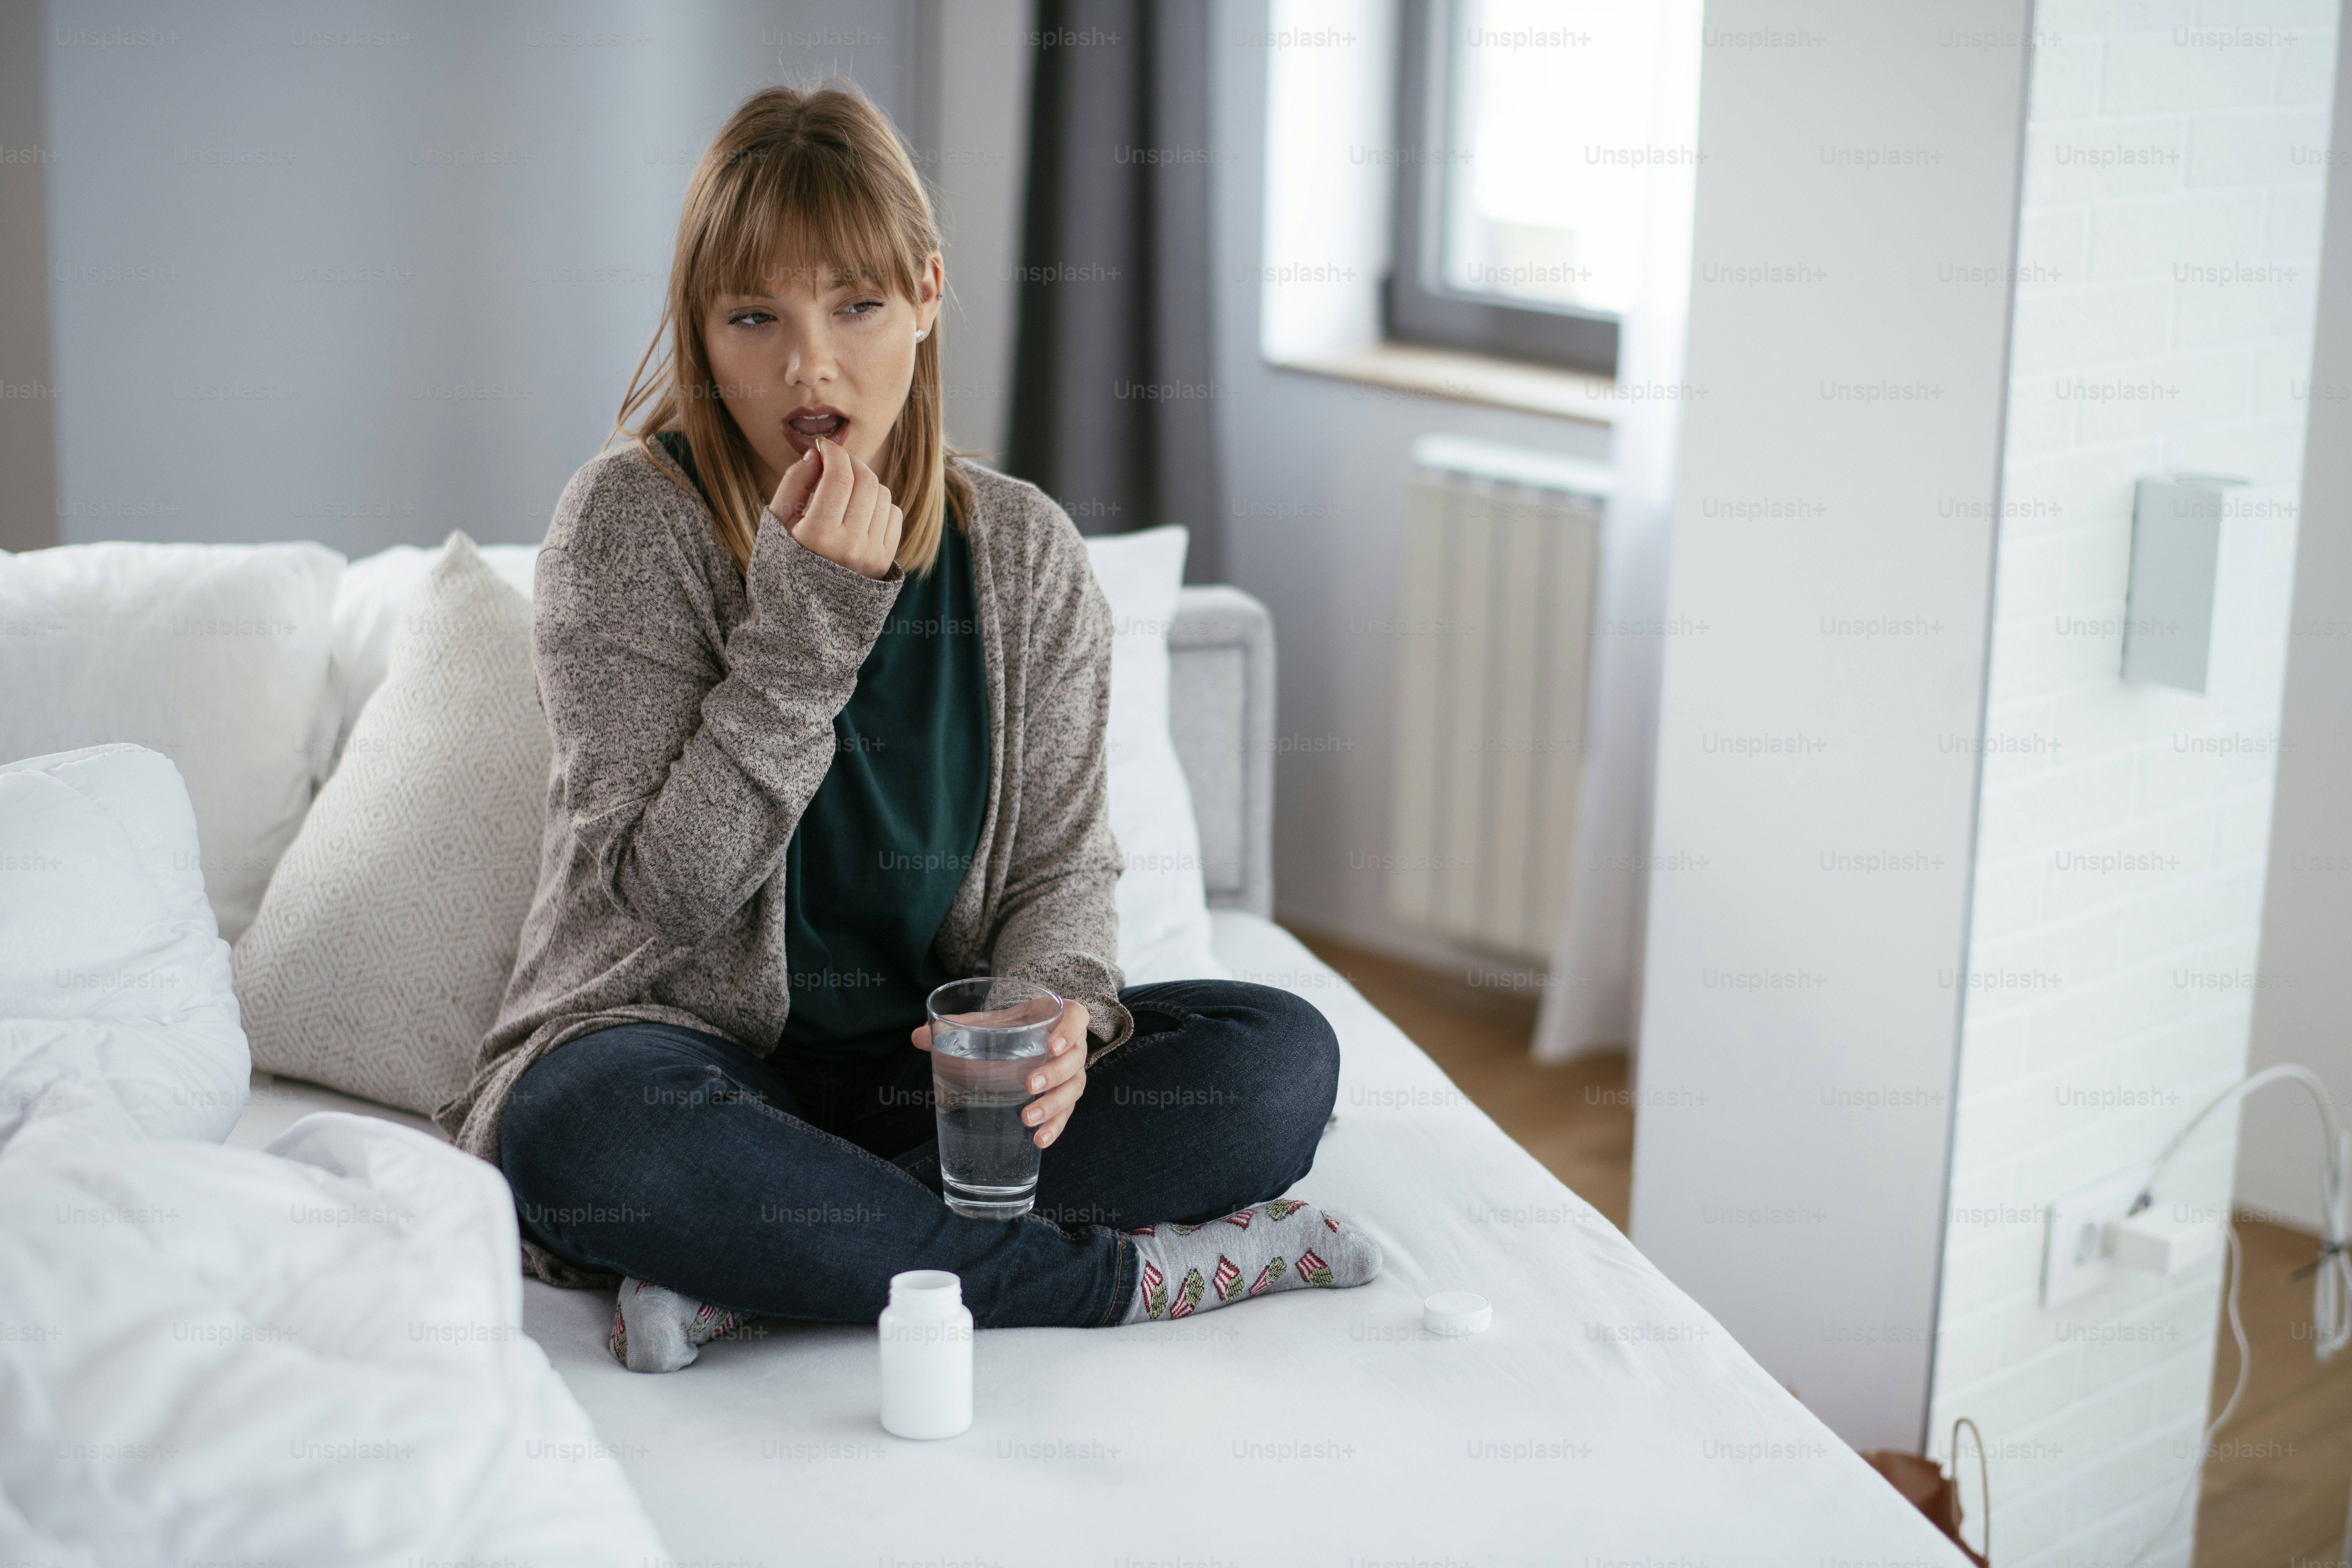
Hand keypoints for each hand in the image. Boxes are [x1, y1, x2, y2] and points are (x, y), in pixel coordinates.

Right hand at [768, 435, 901, 579]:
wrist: (807, 606)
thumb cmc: (787, 556)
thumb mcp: (778, 520)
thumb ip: (793, 482)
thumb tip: (816, 454)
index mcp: (819, 536)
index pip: (839, 477)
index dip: (834, 453)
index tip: (825, 447)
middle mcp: (850, 546)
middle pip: (865, 481)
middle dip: (851, 462)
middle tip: (836, 461)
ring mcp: (872, 554)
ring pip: (882, 494)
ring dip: (864, 481)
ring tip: (845, 490)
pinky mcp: (886, 559)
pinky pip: (893, 513)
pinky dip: (878, 503)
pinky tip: (858, 511)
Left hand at [911, 999, 1090, 1149]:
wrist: (1031, 1035)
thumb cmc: (1012, 1026)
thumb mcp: (991, 1021)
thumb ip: (959, 1026)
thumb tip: (918, 1037)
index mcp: (1056, 1018)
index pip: (1076, 1018)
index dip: (1069, 1030)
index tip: (1052, 1045)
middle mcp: (1071, 1046)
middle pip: (1074, 1060)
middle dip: (1053, 1075)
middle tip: (1028, 1086)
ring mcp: (1071, 1073)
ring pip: (1073, 1090)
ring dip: (1053, 1106)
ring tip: (1028, 1120)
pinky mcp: (1065, 1096)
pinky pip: (1066, 1113)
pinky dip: (1055, 1128)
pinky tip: (1039, 1140)